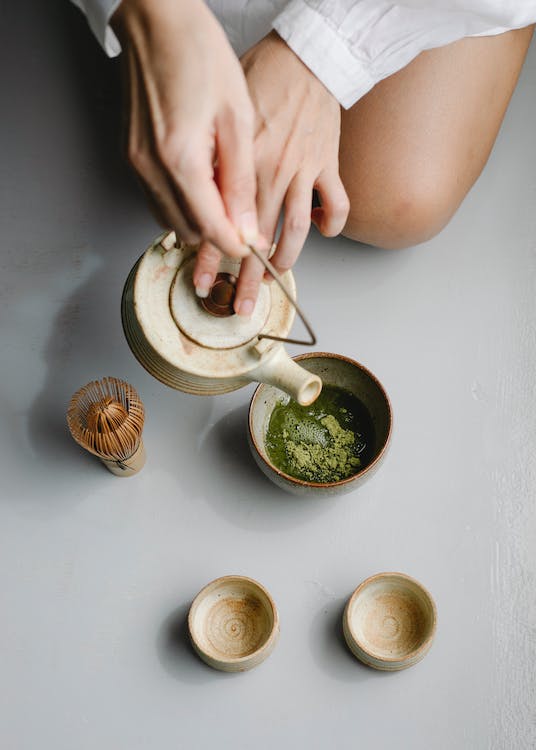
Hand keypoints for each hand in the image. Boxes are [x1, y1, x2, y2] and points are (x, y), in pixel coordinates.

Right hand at [112, 0, 258, 293]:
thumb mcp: (238, 119)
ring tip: (222, 189)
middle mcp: (151, 169)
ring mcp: (135, 164)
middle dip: (218, 231)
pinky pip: (156, 198)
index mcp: (181, 161)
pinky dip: (181, 201)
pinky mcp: (130, 156)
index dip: (237, 242)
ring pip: (170, 219)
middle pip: (189, 231)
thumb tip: (247, 227)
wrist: (158, 22)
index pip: (211, 229)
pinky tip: (200, 177)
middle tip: (242, 211)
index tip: (255, 242)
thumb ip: (241, 181)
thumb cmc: (201, 57)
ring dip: (198, 218)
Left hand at [194, 31, 349, 315]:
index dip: (212, 258)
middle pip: (258, 240)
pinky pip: (337, 205)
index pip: (224, 224)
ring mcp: (304, 172)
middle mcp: (272, 175)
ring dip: (287, 260)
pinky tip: (324, 232)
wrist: (305, 56)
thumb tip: (202, 200)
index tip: (205, 282)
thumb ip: (215, 164)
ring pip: (296, 231)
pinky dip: (333, 224)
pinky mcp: (329, 165)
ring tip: (279, 278)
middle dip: (249, 278)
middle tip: (242, 306)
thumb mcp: (224, 121)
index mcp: (243, 167)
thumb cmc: (261, 79)